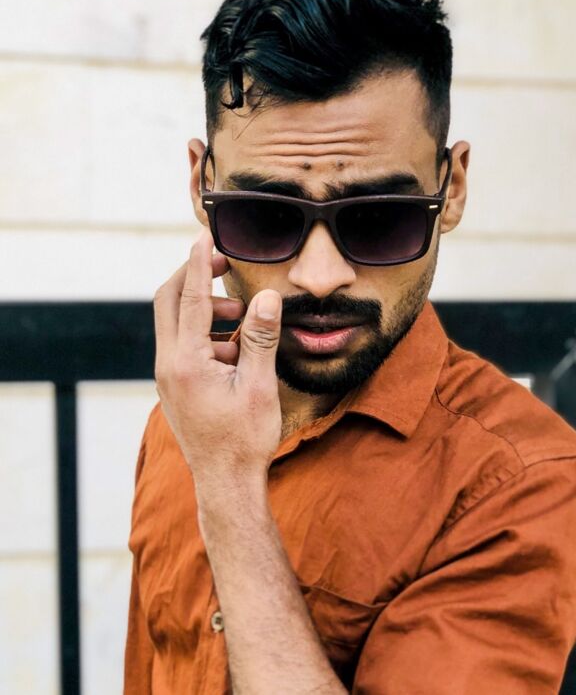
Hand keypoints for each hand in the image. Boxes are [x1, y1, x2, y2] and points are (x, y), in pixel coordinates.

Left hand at [153, 229, 282, 491]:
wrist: (225, 483)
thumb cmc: (244, 439)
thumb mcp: (259, 386)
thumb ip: (260, 338)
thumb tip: (266, 296)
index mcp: (186, 362)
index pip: (188, 297)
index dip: (198, 262)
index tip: (204, 234)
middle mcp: (168, 365)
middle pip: (168, 302)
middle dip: (194, 277)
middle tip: (225, 263)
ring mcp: (168, 376)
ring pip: (177, 323)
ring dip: (208, 309)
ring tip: (244, 317)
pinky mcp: (175, 385)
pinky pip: (185, 344)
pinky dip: (208, 333)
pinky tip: (238, 349)